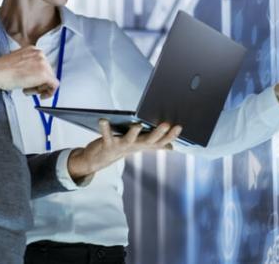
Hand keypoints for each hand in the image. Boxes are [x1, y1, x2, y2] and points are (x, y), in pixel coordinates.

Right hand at [0, 46, 58, 97]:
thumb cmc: (2, 70)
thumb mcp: (17, 62)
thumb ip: (27, 66)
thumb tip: (32, 75)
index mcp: (33, 50)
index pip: (42, 65)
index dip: (37, 76)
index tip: (33, 82)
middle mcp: (40, 54)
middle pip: (48, 72)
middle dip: (39, 82)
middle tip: (29, 88)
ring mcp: (43, 64)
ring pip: (50, 79)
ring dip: (40, 87)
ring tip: (27, 89)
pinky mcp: (45, 74)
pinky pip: (54, 85)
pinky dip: (49, 93)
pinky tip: (41, 96)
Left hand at [66, 119, 182, 180]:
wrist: (99, 159)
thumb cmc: (121, 147)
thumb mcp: (139, 145)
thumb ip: (155, 144)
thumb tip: (171, 147)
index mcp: (143, 144)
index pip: (160, 141)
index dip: (170, 136)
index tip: (179, 127)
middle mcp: (134, 146)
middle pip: (148, 141)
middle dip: (158, 133)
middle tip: (166, 124)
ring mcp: (121, 146)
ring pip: (129, 140)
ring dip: (133, 133)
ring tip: (137, 125)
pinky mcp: (107, 144)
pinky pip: (106, 135)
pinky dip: (104, 128)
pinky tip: (103, 119)